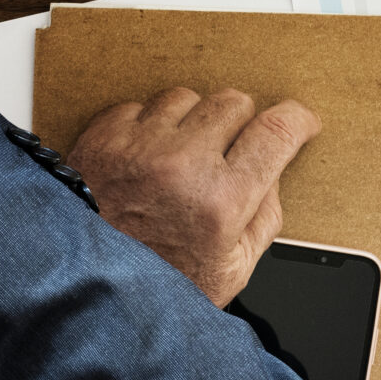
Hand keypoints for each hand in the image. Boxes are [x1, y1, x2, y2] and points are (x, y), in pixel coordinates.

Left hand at [66, 89, 320, 306]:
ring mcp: (140, 145)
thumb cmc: (153, 282)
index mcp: (222, 201)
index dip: (297, 120)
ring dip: (190, 122)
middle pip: (233, 102)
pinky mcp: (104, 136)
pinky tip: (144, 161)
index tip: (299, 121)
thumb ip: (265, 219)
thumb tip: (274, 173)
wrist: (81, 282)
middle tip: (227, 153)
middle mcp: (182, 164)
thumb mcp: (231, 271)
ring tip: (178, 161)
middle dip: (239, 124)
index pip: (276, 132)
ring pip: (186, 98)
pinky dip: (148, 128)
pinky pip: (141, 106)